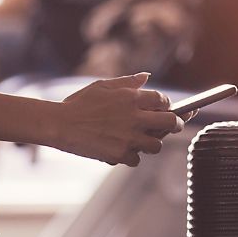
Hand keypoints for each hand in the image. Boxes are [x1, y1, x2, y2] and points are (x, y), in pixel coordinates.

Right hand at [52, 73, 182, 165]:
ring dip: (153, 143)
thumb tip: (146, 77)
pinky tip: (122, 149)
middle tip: (176, 126)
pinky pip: (137, 159)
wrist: (60, 125)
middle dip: (177, 124)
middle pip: (171, 123)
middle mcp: (134, 117)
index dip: (167, 104)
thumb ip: (128, 82)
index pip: (163, 100)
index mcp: (131, 98)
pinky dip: (131, 156)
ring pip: (157, 145)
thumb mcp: (103, 85)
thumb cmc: (80, 103)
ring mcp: (128, 137)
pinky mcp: (119, 154)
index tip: (166, 108)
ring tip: (143, 140)